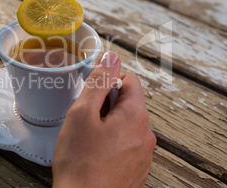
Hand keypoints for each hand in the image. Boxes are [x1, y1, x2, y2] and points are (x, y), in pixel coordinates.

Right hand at [52, 52, 155, 187]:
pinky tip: (94, 154)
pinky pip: (124, 144)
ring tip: (87, 139)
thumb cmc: (80, 163)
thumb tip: (111, 57)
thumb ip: (98, 82)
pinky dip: (110, 143)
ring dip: (106, 124)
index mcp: (136, 116)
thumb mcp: (83, 113)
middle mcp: (146, 135)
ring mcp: (142, 154)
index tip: (92, 96)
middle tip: (85, 120)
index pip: (130, 80)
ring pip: (124, 124)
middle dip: (105, 105)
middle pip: (127, 103)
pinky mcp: (135, 169)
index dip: (107, 83)